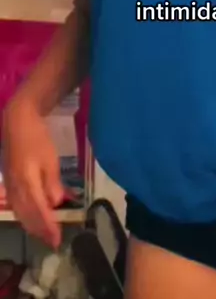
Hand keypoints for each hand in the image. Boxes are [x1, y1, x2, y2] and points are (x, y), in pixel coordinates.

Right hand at [2, 99, 64, 247]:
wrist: (17, 123)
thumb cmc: (37, 138)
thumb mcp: (50, 159)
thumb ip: (52, 183)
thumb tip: (56, 203)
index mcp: (27, 182)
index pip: (38, 211)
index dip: (48, 227)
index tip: (57, 239)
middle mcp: (15, 188)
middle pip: (27, 216)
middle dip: (40, 231)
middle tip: (53, 242)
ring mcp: (10, 186)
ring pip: (20, 213)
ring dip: (32, 226)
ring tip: (44, 235)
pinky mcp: (8, 183)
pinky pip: (16, 206)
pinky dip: (24, 216)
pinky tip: (32, 219)